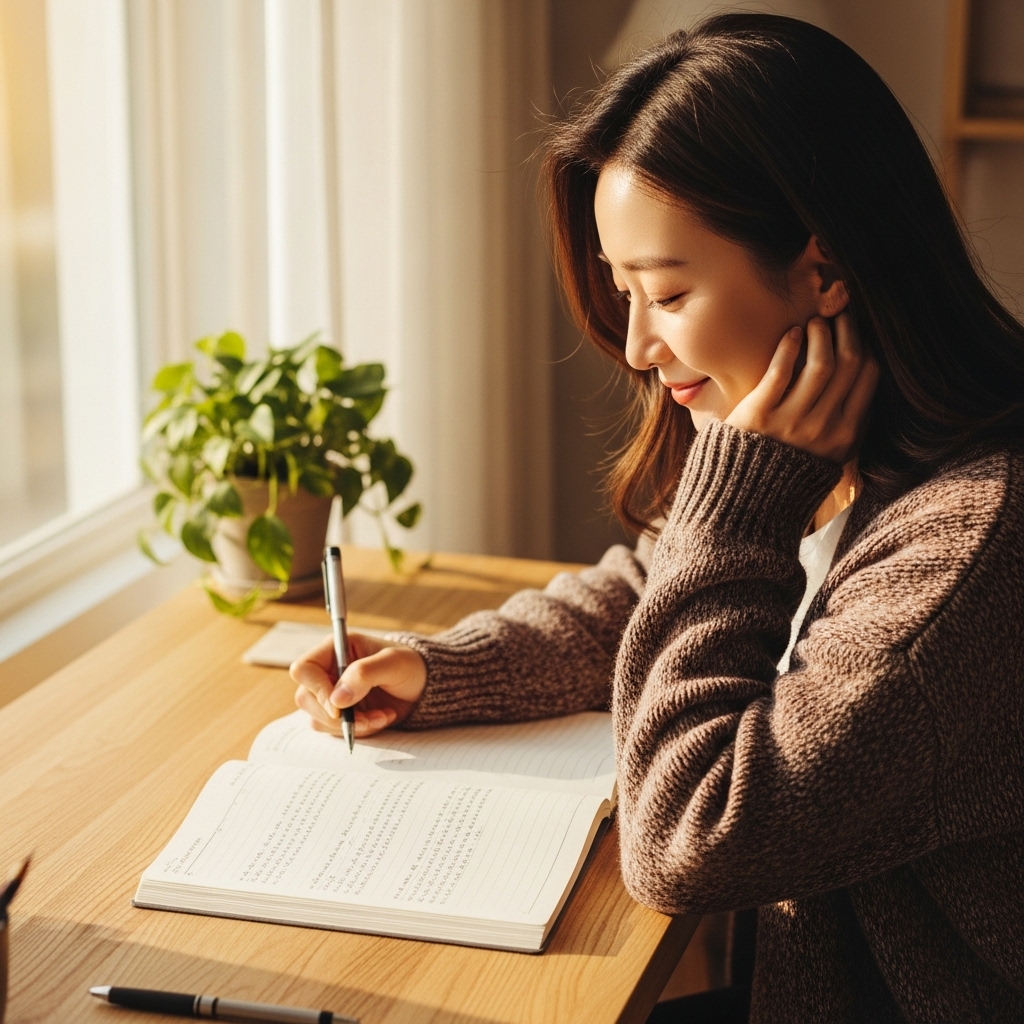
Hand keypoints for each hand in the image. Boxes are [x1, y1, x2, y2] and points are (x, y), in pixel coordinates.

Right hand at [290, 631, 426, 737]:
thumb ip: (364, 675)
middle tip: (368, 717)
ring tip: (381, 716)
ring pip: (319, 719)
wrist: (424, 686)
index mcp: (336, 649)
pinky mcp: (341, 713)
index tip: (339, 707)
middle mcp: (329, 671)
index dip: (317, 690)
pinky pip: (334, 730)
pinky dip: (358, 730)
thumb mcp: (394, 663)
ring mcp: (332, 694)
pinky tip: (381, 718)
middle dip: (337, 715)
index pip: (304, 669)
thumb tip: (336, 700)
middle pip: (306, 698)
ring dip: (351, 725)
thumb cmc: (411, 666)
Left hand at [725, 312, 878, 463]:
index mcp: (846, 434)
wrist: (745, 494)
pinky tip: (792, 333)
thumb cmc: (789, 469)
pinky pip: (781, 371)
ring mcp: (792, 421)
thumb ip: (849, 424)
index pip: (869, 376)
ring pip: (820, 364)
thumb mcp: (829, 455)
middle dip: (846, 332)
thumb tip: (866, 383)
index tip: (856, 331)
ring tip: (814, 322)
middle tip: (838, 315)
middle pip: (847, 364)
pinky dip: (790, 346)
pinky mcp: (760, 413)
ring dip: (820, 335)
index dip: (865, 345)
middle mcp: (824, 427)